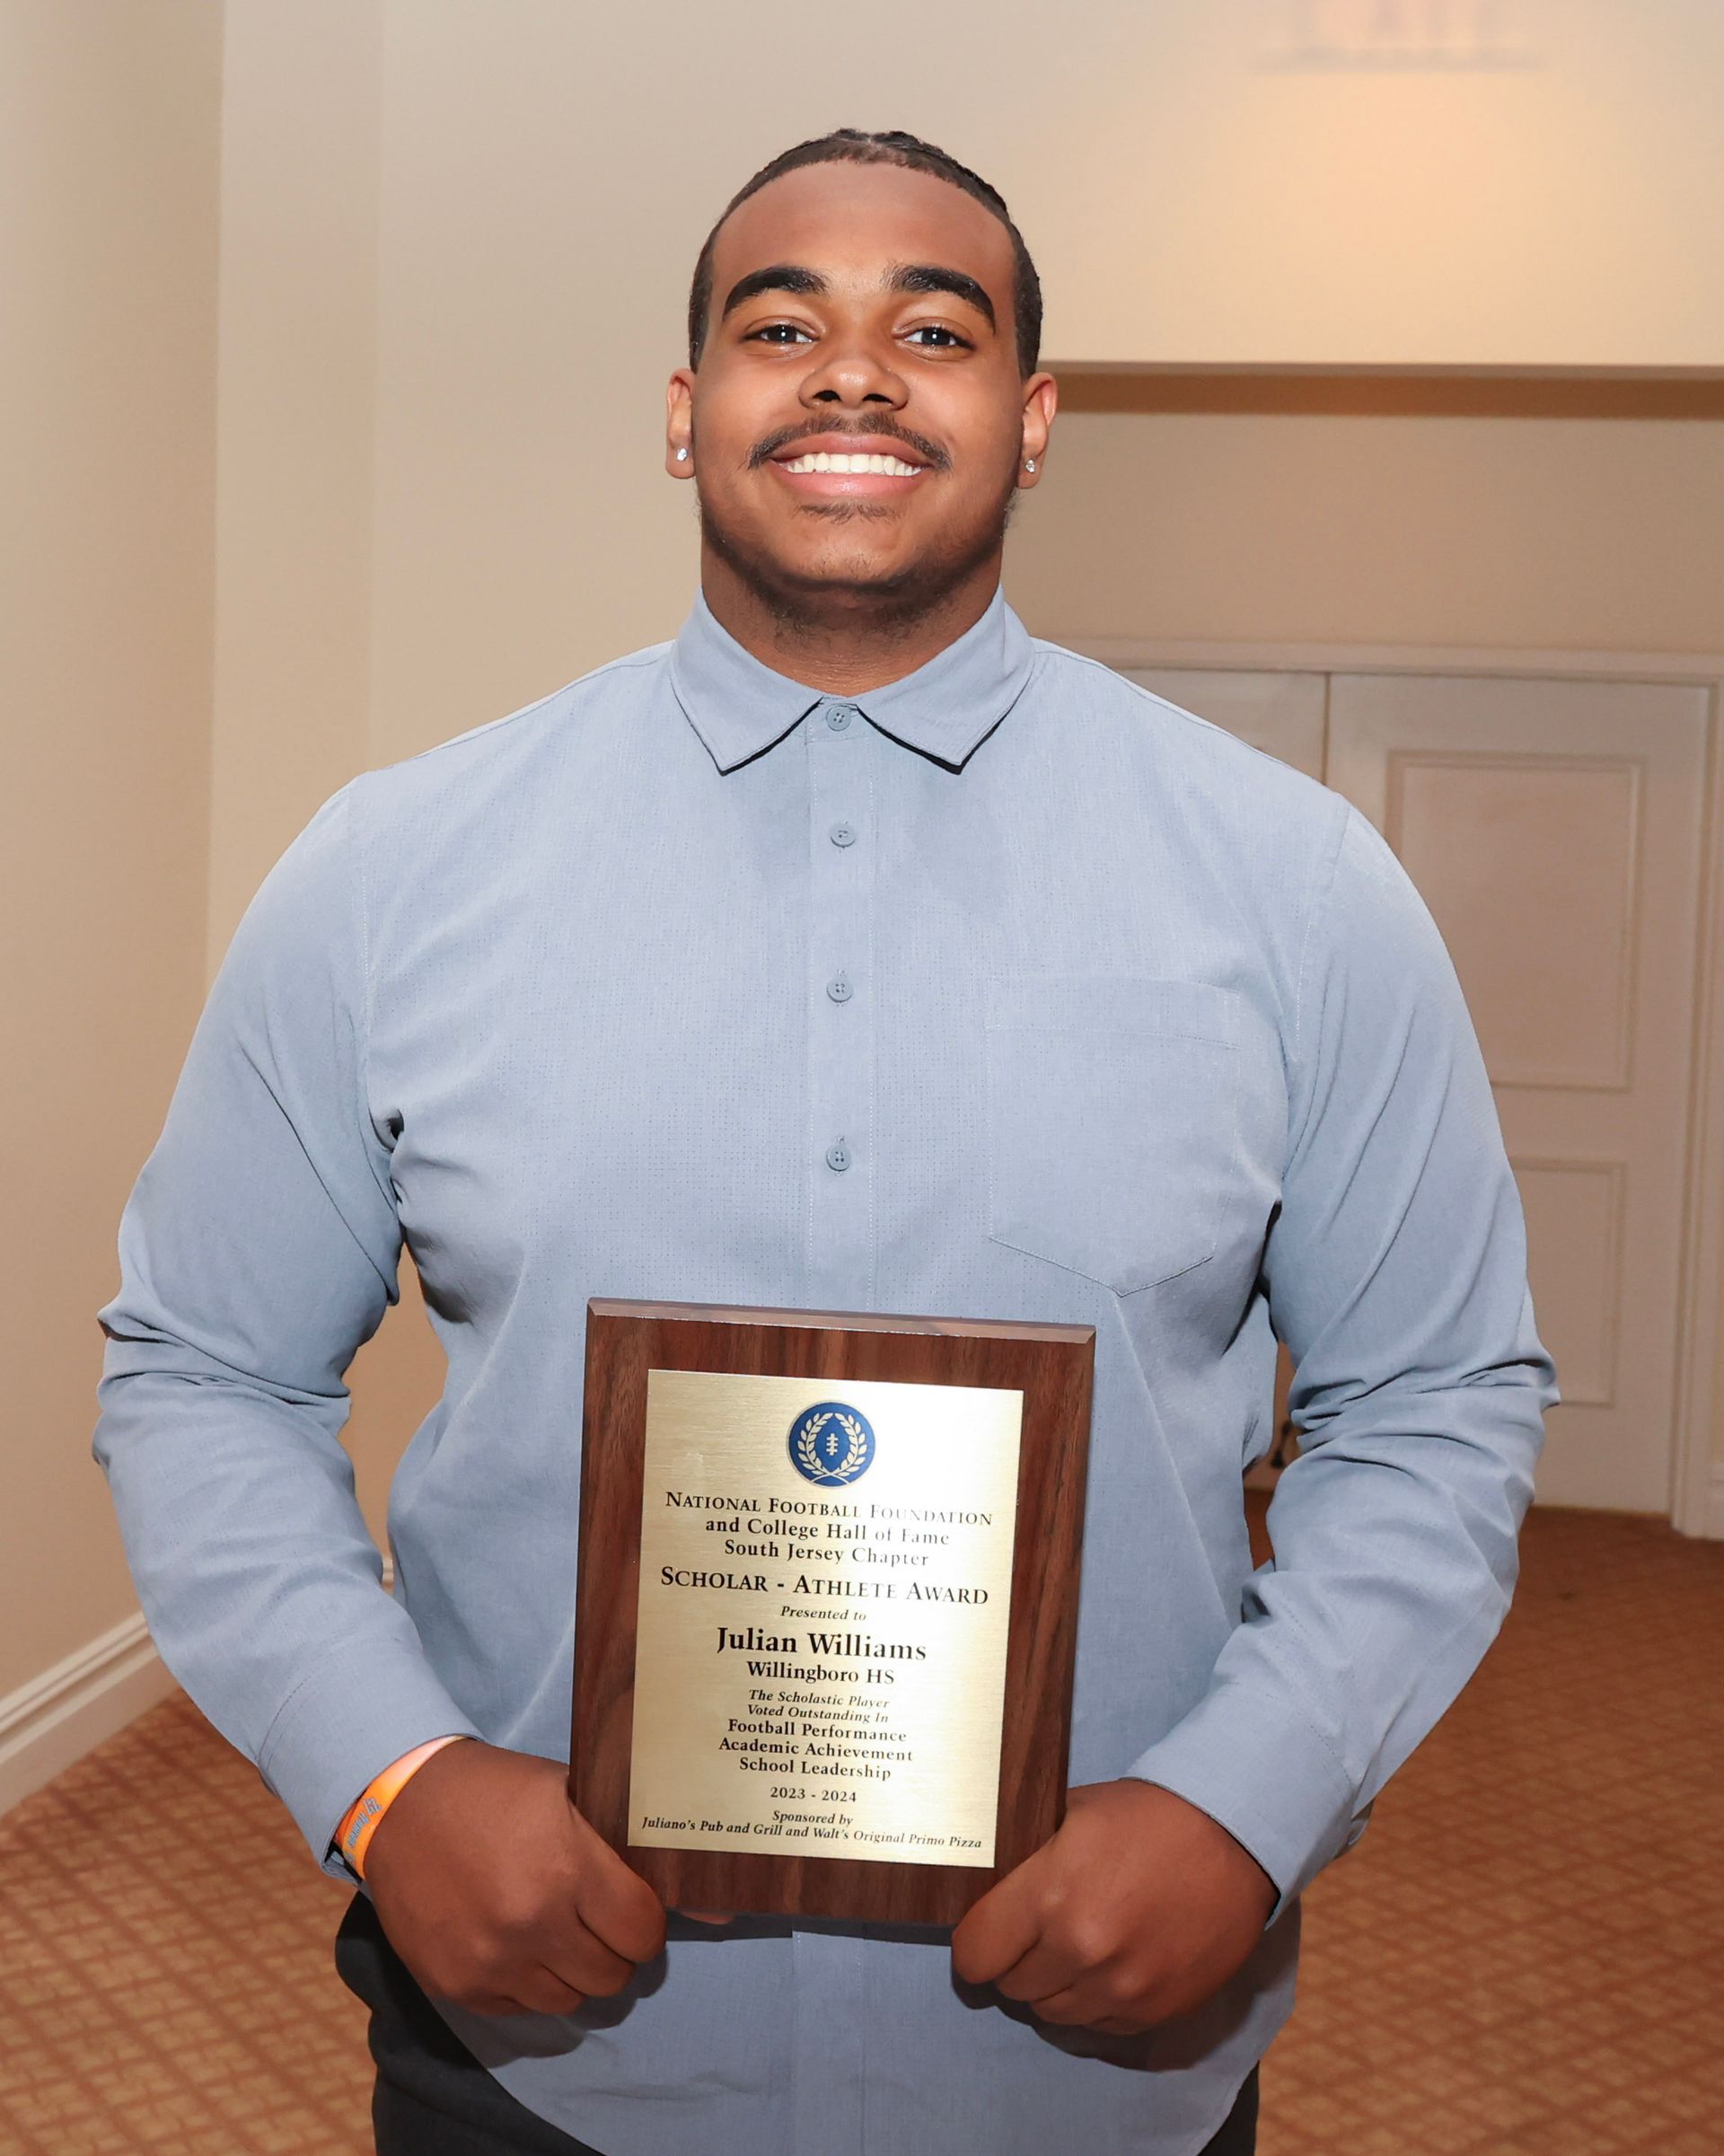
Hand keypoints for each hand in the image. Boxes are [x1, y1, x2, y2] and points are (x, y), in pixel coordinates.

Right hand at [363, 1741, 666, 2016]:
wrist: (401, 1805)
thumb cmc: (497, 1790)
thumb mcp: (571, 1792)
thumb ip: (631, 1846)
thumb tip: (719, 1914)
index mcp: (566, 1867)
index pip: (642, 1932)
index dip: (646, 1923)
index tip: (633, 1910)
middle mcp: (531, 1924)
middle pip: (612, 1976)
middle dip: (615, 1950)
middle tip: (597, 1923)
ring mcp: (490, 1962)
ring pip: (569, 2001)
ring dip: (572, 1971)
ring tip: (555, 1932)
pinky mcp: (457, 1986)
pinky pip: (519, 2009)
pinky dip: (527, 1982)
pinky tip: (515, 1942)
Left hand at [949, 1780, 1276, 2034]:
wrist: (1233, 1839)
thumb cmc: (1148, 1816)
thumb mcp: (1072, 1813)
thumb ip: (1027, 1856)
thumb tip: (986, 1880)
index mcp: (1050, 1896)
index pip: (974, 1953)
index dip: (974, 1943)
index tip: (985, 1932)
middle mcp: (1080, 1951)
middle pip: (1010, 1987)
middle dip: (1014, 1961)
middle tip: (1033, 1933)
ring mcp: (1119, 1989)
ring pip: (1050, 2013)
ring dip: (1052, 1985)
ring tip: (1073, 1949)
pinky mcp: (1153, 2012)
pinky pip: (1097, 2025)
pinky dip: (1092, 2001)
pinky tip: (1108, 1966)